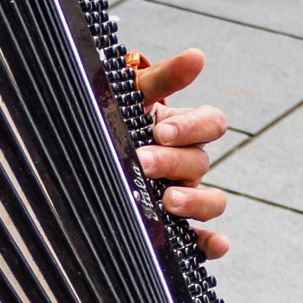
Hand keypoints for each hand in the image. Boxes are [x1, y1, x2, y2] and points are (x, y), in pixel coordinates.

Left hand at [133, 47, 229, 257]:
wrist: (86, 148)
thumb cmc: (116, 118)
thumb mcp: (133, 95)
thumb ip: (161, 78)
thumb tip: (197, 56)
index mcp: (185, 129)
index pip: (210, 123)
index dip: (190, 127)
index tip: (160, 130)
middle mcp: (188, 163)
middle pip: (200, 162)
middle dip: (172, 162)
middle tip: (142, 162)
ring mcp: (184, 194)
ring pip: (211, 200)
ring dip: (195, 201)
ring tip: (168, 200)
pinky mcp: (175, 226)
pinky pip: (201, 238)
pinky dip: (211, 243)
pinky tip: (216, 245)